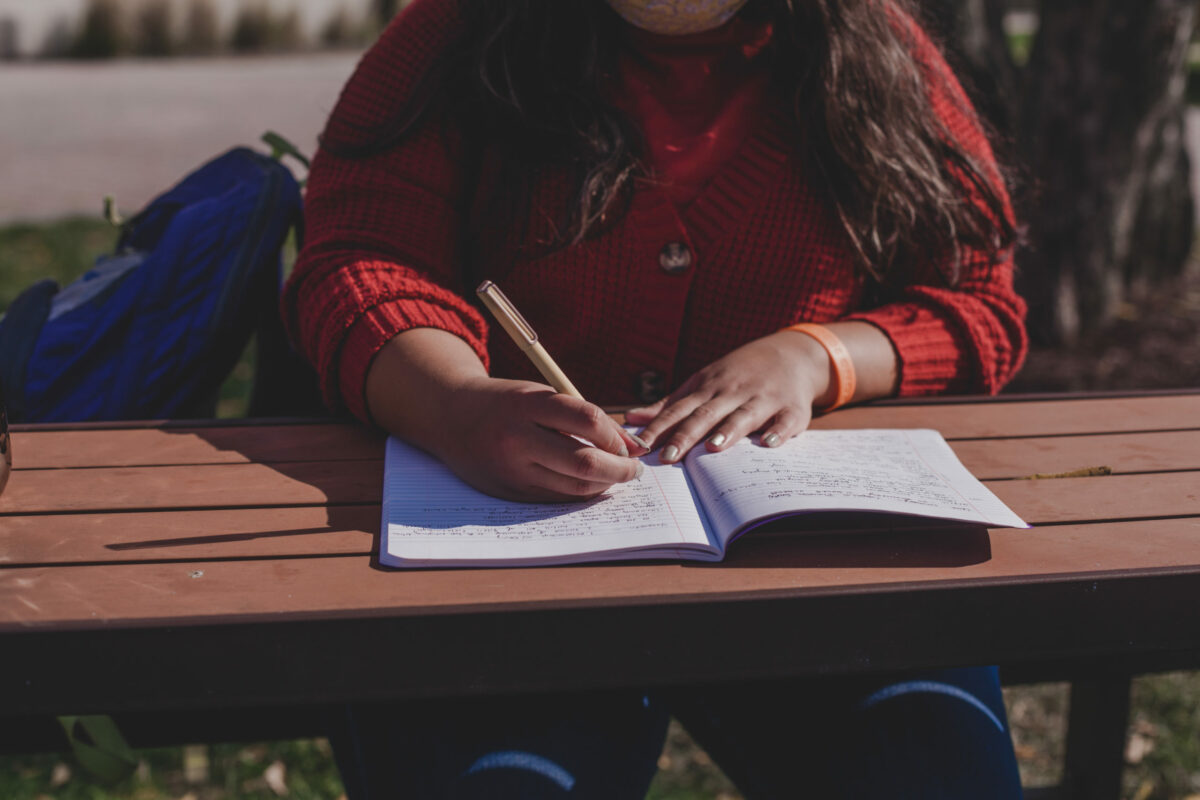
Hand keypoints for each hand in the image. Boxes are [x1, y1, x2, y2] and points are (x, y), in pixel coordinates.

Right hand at [434, 377, 647, 501]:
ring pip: (574, 487)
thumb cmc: (506, 403)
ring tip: (616, 475)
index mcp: (526, 406)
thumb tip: (631, 446)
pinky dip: (581, 493)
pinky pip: (557, 498)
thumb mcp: (540, 395)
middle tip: (634, 469)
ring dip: (604, 485)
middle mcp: (517, 440)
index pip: (588, 420)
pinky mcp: (510, 492)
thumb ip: (583, 417)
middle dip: (619, 469)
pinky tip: (591, 484)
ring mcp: (512, 470)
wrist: (450, 417)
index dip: (616, 436)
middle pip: (584, 462)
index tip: (628, 444)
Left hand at [625, 331, 831, 462]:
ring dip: (728, 431)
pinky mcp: (792, 409)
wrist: (791, 354)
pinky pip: (785, 421)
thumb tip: (631, 419)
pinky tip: (769, 444)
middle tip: (668, 457)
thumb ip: (669, 404)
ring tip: (712, 447)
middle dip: (686, 435)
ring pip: (743, 416)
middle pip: (706, 415)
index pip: (679, 410)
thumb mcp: (702, 382)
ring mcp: (764, 399)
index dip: (659, 428)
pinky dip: (779, 432)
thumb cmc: (738, 375)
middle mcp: (733, 392)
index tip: (640, 446)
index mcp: (708, 388)